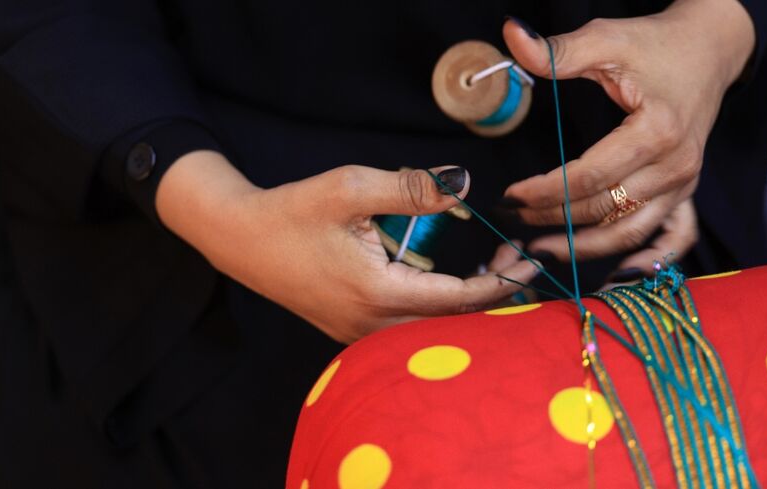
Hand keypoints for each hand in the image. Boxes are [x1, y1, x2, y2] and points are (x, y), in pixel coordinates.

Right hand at [155, 151, 539, 342]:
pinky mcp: (352, 331)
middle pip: (451, 325)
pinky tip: (451, 283)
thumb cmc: (291, 211)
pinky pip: (409, 330)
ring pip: (431, 332)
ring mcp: (359, 335)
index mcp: (375, 292)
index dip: (499, 282)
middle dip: (492, 295)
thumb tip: (463, 184)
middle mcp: (370, 325)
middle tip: (516, 260)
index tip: (528, 262)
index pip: (456, 299)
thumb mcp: (349, 187)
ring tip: (495, 268)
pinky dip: (440, 310)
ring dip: (467, 304)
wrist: (238, 239)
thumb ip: (410, 187)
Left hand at [501, 0, 753, 271]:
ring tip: (541, 251)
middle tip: (513, 223)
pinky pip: (674, 238)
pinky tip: (619, 275)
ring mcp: (685, 184)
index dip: (545, 192)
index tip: (510, 195)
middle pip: (604, 210)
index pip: (589, 177)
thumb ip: (558, 49)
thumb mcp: (607, 39)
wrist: (710, 48)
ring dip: (584, 249)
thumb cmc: (656, 45)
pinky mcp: (687, 192)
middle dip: (552, 220)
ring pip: (631, 233)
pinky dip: (649, 260)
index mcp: (656, 132)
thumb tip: (511, 34)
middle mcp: (676, 166)